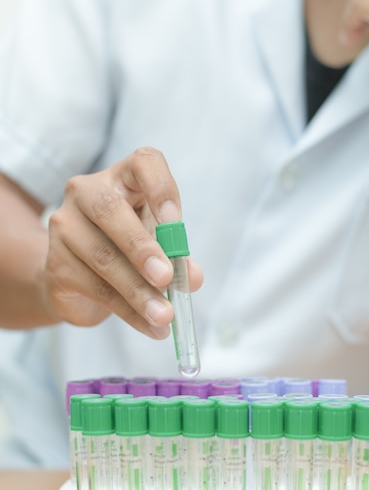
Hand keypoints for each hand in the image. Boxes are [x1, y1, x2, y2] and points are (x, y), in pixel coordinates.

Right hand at [44, 147, 203, 338]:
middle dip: (142, 248)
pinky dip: (128, 311)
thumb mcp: (157, 248)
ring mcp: (65, 226)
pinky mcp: (56, 264)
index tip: (174, 220)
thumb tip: (192, 278)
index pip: (143, 163)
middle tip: (166, 278)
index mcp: (122, 178)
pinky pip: (96, 289)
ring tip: (164, 316)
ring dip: (139, 292)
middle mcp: (86, 193)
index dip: (161, 188)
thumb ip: (176, 258)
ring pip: (104, 258)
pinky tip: (149, 326)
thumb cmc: (125, 251)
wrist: (77, 281)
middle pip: (111, 211)